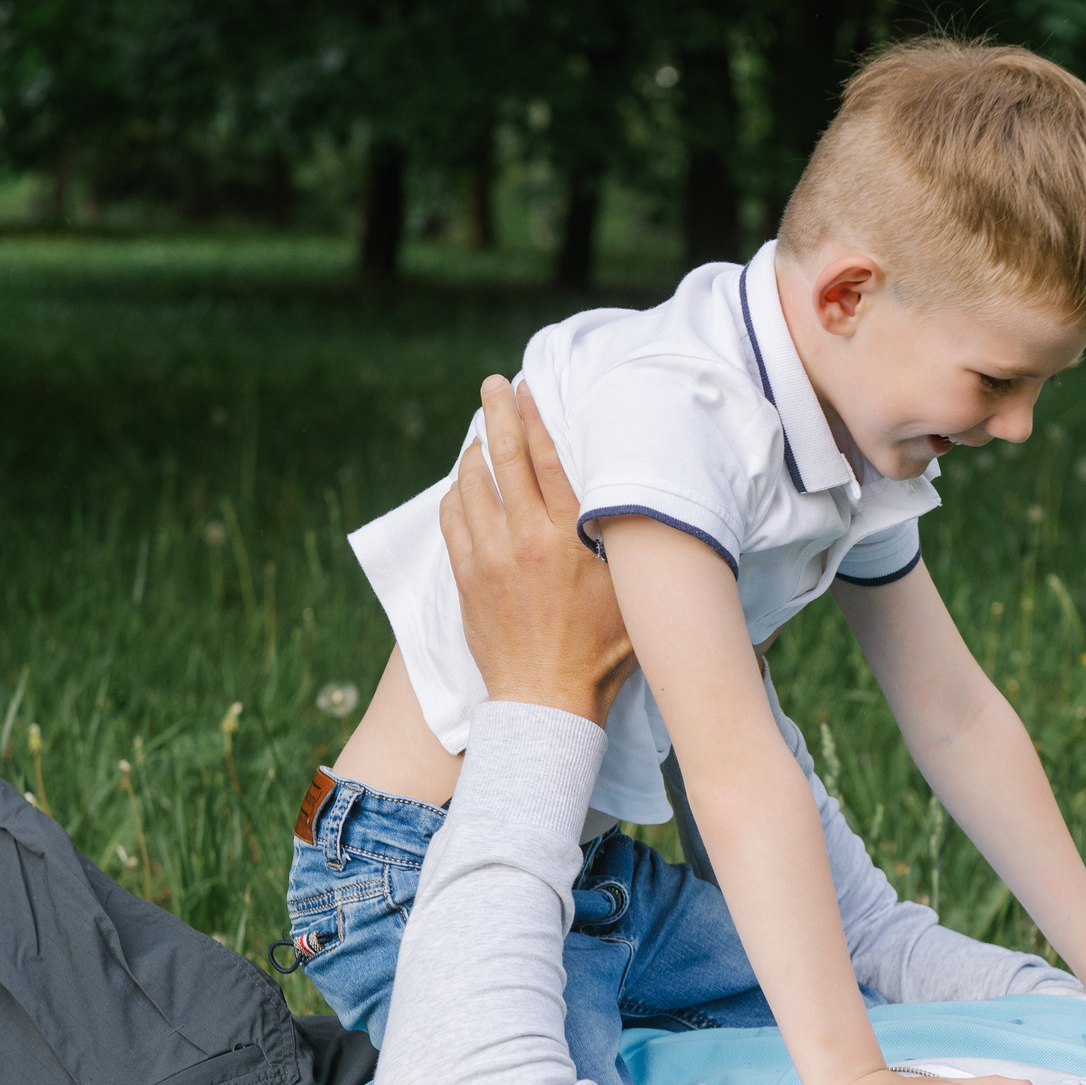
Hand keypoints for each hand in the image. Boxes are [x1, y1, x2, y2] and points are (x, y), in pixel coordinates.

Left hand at [439, 375, 635, 726]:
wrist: (546, 700)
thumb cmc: (601, 651)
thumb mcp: (628, 591)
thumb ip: (625, 542)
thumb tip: (633, 500)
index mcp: (568, 537)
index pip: (548, 457)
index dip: (536, 415)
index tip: (528, 387)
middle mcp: (524, 538)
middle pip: (504, 456)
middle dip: (496, 411)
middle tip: (492, 384)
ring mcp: (488, 556)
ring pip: (471, 483)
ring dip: (474, 451)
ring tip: (480, 435)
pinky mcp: (466, 576)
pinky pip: (452, 517)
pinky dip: (457, 492)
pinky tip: (465, 484)